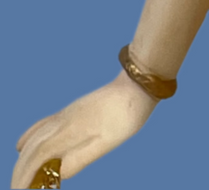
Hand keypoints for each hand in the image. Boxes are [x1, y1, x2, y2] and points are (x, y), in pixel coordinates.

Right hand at [11, 71, 157, 187]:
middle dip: (20, 170)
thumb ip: (80, 159)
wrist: (136, 85)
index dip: (25, 176)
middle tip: (16, 189)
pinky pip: (41, 125)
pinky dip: (29, 138)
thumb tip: (56, 175)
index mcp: (70, 130)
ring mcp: (65, 114)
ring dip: (23, 157)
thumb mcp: (106, 143)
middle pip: (31, 148)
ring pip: (34, 136)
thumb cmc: (125, 116)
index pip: (38, 156)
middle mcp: (62, 120)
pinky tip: (24, 144)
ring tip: (19, 176)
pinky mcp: (70, 111)